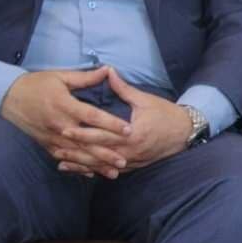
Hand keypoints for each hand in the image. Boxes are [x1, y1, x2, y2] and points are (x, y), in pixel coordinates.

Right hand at [0, 67, 132, 178]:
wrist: (8, 97)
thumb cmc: (37, 84)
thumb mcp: (61, 77)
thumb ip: (86, 77)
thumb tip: (108, 70)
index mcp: (65, 105)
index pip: (92, 117)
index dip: (111, 124)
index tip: (128, 130)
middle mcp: (59, 125)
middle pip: (87, 142)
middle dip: (107, 152)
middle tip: (125, 159)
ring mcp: (52, 138)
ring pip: (78, 155)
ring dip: (96, 165)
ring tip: (114, 172)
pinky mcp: (46, 145)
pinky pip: (65, 158)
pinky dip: (79, 167)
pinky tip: (92, 174)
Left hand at [59, 69, 194, 173]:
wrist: (185, 133)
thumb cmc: (166, 114)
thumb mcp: (145, 99)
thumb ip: (123, 89)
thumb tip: (108, 72)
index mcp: (132, 133)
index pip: (101, 134)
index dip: (82, 132)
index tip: (64, 128)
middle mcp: (129, 151)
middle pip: (97, 153)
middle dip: (76, 152)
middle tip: (56, 148)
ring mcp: (130, 161)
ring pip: (101, 166)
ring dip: (81, 164)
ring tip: (61, 163)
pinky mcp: (132, 166)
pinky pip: (109, 170)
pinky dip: (94, 171)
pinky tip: (80, 170)